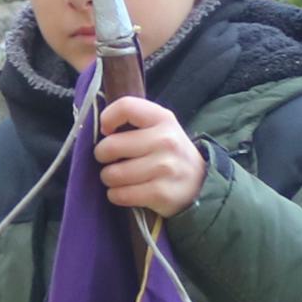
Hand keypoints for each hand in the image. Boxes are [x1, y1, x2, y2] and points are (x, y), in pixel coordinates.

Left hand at [94, 96, 207, 219]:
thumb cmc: (169, 152)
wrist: (200, 183)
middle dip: (102, 156)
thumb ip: (134, 121)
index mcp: (163, 119)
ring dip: (109, 178)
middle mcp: (166, 141)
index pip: (126, 107)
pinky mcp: (161, 194)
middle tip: (110, 160)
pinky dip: (116, 195)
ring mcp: (165, 168)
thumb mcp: (161, 127)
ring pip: (113, 174)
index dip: (107, 119)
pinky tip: (124, 192)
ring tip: (118, 177)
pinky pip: (121, 194)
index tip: (107, 131)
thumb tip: (101, 130)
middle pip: (111, 146)